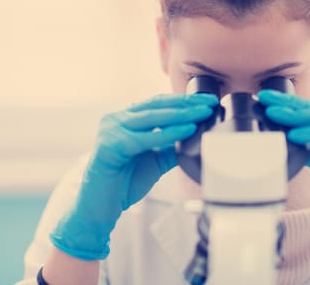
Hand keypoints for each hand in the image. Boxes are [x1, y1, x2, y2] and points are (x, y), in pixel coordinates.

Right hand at [50, 93, 217, 260]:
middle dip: (186, 104)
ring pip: (152, 117)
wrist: (100, 209)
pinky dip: (168, 134)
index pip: (159, 103)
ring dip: (181, 115)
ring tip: (202, 113)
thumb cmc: (124, 184)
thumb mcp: (156, 160)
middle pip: (157, 105)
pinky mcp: (109, 145)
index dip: (184, 101)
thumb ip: (172, 146)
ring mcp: (111, 130)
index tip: (207, 102)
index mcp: (126, 119)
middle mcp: (116, 120)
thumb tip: (197, 136)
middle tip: (209, 104)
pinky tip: (186, 130)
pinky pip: (145, 138)